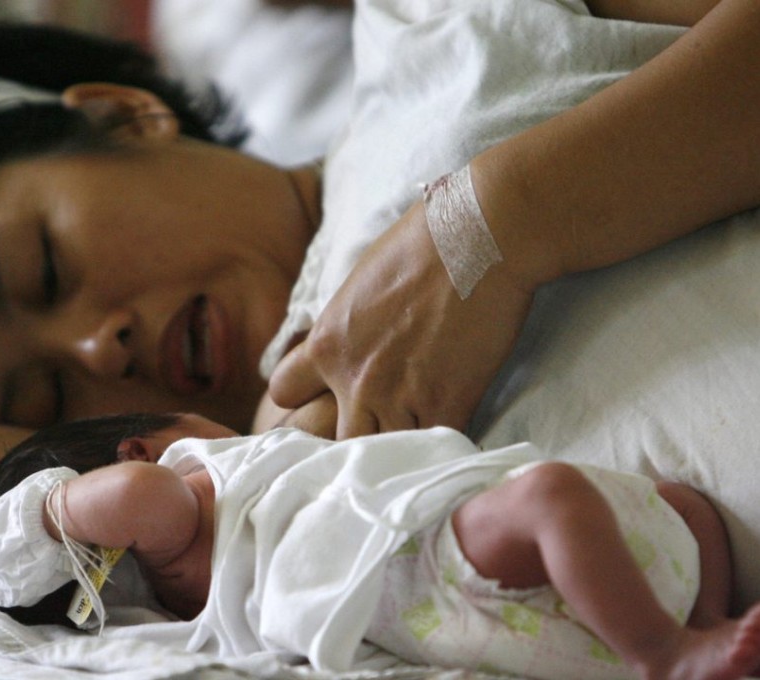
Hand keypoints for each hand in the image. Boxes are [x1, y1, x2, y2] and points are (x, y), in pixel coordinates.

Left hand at [268, 199, 533, 437]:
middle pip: (335, 441)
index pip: (284, 393)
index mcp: (327, 344)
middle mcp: (354, 378)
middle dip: (355, 440)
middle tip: (377, 436)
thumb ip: (346, 325)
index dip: (306, 398)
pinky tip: (453, 441)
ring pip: (383, 456)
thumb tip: (353, 338)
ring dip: (400, 453)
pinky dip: (444, 450)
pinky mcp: (447, 404)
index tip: (329, 397)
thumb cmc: (423, 244)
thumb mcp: (360, 285)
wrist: (477, 237)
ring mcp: (399, 397)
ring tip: (415, 448)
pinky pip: (436, 449)